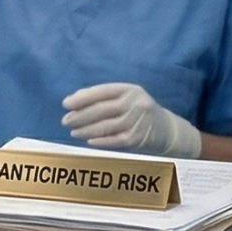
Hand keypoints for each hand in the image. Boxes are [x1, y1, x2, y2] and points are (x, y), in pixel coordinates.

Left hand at [62, 83, 203, 158]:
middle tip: (65, 121)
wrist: (166, 130)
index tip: (65, 104)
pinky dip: (100, 141)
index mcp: (130, 89)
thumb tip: (73, 100)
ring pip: (106, 126)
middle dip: (80, 115)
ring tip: (73, 132)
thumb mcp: (126, 98)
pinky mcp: (138, 138)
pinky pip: (115, 140)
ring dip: (86, 129)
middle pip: (102, 109)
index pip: (102, 91)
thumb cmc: (138, 112)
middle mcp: (135, 103)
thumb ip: (103, 97)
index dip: (82, 98)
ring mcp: (138, 121)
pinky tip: (88, 141)